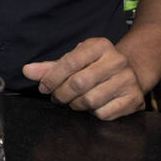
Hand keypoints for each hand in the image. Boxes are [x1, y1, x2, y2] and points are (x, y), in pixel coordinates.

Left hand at [22, 38, 145, 120]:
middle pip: (78, 83)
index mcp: (100, 45)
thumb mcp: (75, 60)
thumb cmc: (96, 66)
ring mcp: (127, 80)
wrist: (133, 72)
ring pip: (90, 100)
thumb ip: (51, 67)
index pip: (70, 62)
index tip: (44, 88)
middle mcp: (116, 60)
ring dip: (75, 105)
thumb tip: (27, 71)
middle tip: (57, 98)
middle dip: (61, 94)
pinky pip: (104, 113)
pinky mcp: (134, 99)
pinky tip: (92, 106)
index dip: (52, 78)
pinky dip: (93, 114)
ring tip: (73, 102)